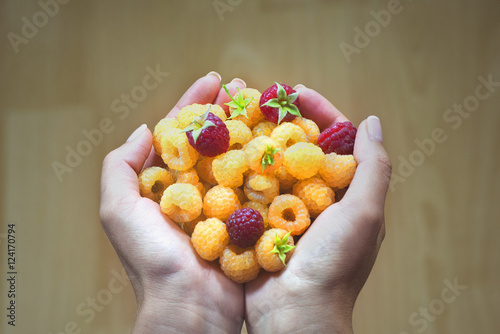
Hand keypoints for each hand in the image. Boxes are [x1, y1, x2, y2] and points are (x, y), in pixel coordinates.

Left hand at [99, 72, 246, 332]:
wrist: (191, 308)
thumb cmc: (152, 261)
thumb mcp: (118, 211)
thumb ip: (120, 168)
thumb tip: (144, 130)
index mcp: (162, 184)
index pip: (178, 133)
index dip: (194, 104)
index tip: (214, 80)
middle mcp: (192, 189)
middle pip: (210, 140)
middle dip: (226, 112)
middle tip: (246, 88)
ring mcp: (221, 203)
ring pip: (235, 158)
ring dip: (249, 131)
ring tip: (267, 107)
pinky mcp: (245, 218)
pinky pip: (255, 184)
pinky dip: (265, 163)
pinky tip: (279, 145)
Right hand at [244, 86, 391, 332]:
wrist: (293, 314)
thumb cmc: (333, 265)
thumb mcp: (363, 214)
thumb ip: (373, 169)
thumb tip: (371, 123)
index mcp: (346, 195)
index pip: (336, 140)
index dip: (320, 112)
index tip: (295, 91)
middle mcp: (318, 199)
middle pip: (301, 147)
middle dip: (283, 120)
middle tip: (261, 99)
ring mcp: (287, 211)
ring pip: (273, 165)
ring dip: (260, 141)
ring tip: (240, 118)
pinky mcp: (261, 223)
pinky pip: (252, 189)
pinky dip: (242, 170)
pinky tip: (225, 154)